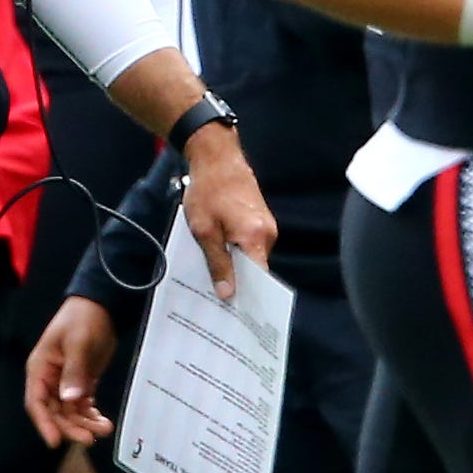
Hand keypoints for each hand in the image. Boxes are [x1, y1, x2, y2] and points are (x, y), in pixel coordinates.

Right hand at [25, 297, 122, 447]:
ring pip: (70, 412)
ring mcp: (65, 383)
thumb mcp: (78, 342)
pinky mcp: (81, 383)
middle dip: (71, 427)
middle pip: (55, 412)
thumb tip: (71, 399)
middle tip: (90, 438)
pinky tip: (103, 421)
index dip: (44, 424)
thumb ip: (74, 372)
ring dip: (85, 423)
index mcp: (40, 369)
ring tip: (105, 428)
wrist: (101, 306)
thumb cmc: (83, 319)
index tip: (55, 442)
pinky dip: (91, 415)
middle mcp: (49, 380)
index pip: (36, 403)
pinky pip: (82, 406)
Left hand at [177, 128, 276, 299]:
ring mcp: (266, 226)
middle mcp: (268, 233)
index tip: (237, 316)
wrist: (216, 156)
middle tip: (219, 303)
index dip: (248, 298)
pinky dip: (236, 253)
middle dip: (238, 285)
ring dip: (235, 267)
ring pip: (252, 258)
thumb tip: (228, 293)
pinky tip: (219, 256)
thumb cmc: (207, 190)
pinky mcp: (260, 220)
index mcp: (255, 237)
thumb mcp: (204, 231)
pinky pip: (250, 245)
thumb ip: (217, 263)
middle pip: (255, 271)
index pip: (258, 280)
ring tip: (214, 280)